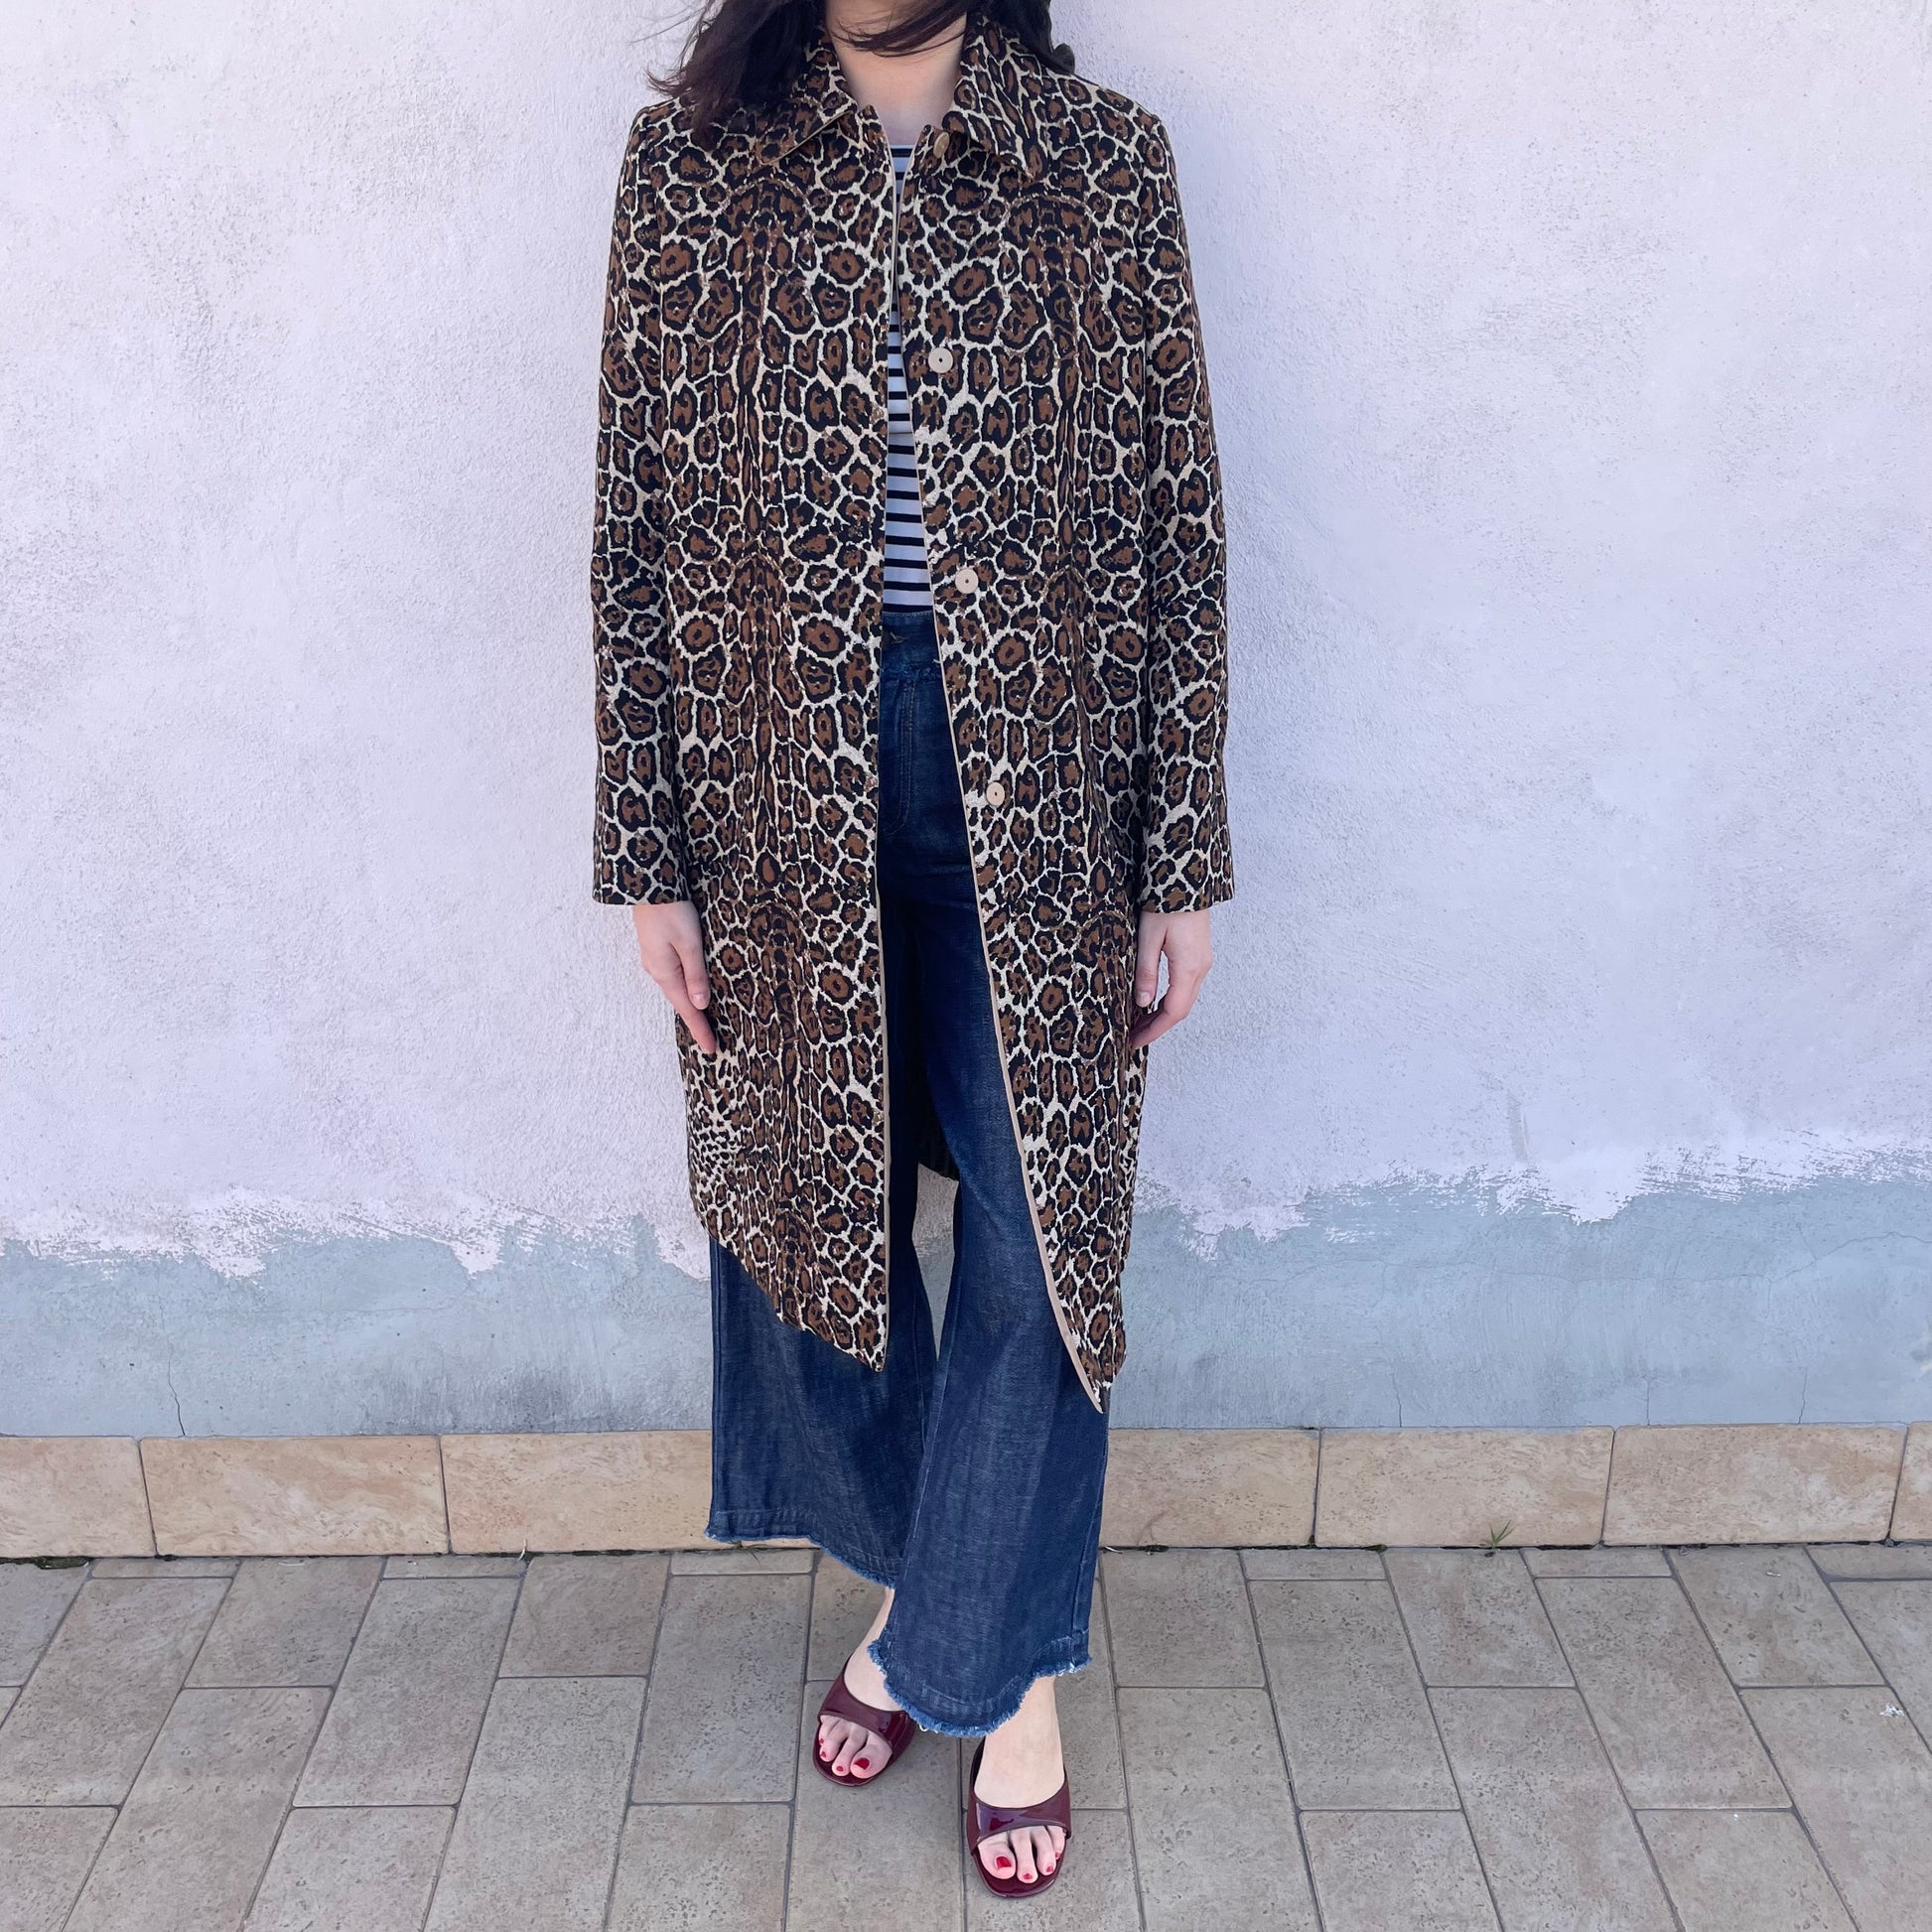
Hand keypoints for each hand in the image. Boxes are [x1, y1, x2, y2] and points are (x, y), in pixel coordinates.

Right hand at [631, 901, 716, 1055]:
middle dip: (696, 1021)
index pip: (688, 1009)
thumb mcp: (690, 943)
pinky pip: (673, 976)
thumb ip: (696, 974)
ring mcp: (655, 960)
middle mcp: (657, 970)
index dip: (701, 1029)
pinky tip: (690, 990)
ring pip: (676, 989)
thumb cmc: (671, 911)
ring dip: (690, 1006)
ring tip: (703, 1021)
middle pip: (680, 1002)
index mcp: (665, 973)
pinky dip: (684, 988)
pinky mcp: (657, 949)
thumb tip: (701, 1004)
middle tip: (711, 1041)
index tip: (712, 1049)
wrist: (648, 885)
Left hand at [1129, 906, 1213, 1049]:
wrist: (1188, 878)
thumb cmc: (1166, 904)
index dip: (1153, 1031)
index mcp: (1188, 968)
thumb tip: (1142, 1003)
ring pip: (1185, 999)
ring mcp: (1202, 961)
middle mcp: (1200, 968)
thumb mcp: (1148, 938)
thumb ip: (1146, 973)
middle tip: (1133, 1037)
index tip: (1134, 1043)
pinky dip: (1170, 1000)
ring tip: (1139, 1022)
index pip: (1172, 1012)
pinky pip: (1187, 986)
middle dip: (1157, 1026)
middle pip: (1181, 1010)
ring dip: (1163, 1014)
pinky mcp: (1199, 954)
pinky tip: (1153, 1001)